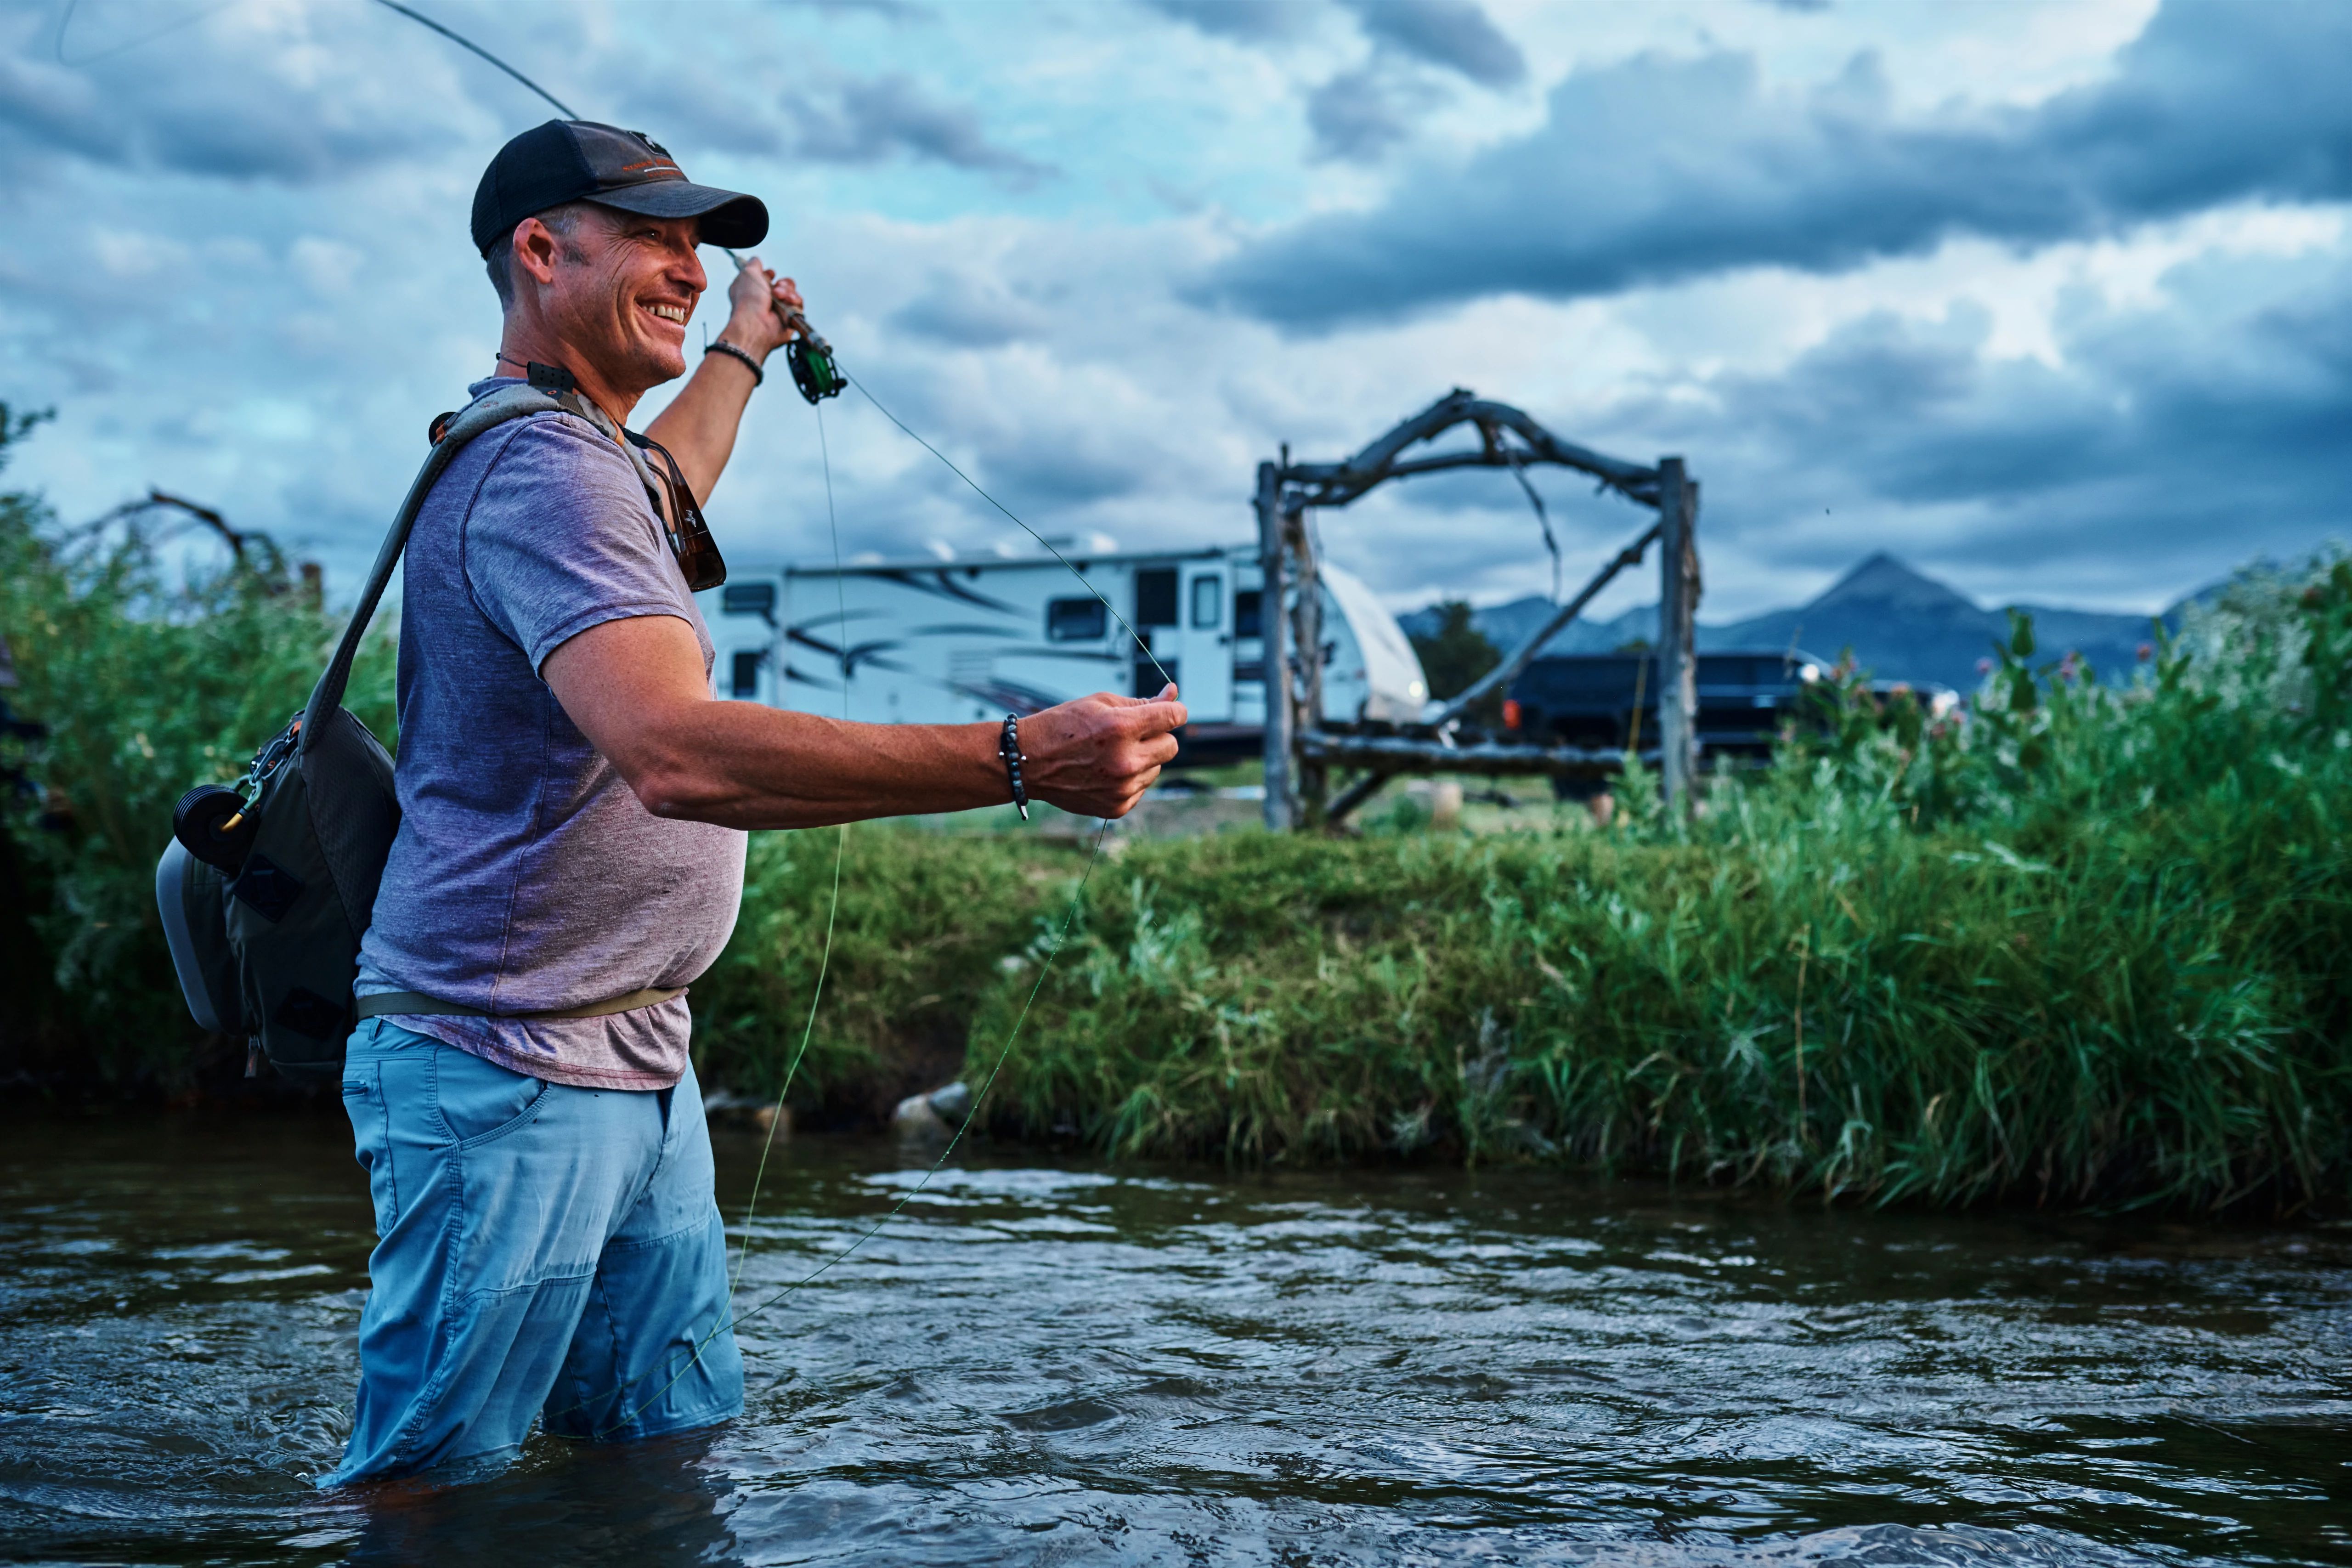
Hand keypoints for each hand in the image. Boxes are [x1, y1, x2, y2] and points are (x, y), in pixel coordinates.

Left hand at [717, 255, 804, 361]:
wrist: (755, 323)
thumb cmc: (748, 301)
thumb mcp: (747, 273)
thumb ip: (753, 264)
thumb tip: (756, 260)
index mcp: (753, 291)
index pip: (766, 280)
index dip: (769, 275)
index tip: (769, 273)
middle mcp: (765, 302)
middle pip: (783, 286)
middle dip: (783, 283)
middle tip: (776, 288)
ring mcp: (778, 311)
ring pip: (793, 294)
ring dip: (788, 292)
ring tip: (780, 296)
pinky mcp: (789, 319)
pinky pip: (799, 306)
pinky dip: (794, 302)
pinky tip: (787, 302)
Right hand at [1018, 685, 1185, 818]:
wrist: (1028, 762)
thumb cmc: (1064, 726)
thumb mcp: (1100, 703)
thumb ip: (1141, 702)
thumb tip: (1174, 694)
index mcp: (1121, 728)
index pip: (1173, 717)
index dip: (1174, 710)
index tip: (1169, 710)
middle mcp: (1125, 761)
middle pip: (1171, 746)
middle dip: (1158, 736)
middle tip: (1133, 733)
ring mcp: (1122, 788)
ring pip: (1157, 768)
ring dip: (1143, 758)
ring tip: (1111, 754)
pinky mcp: (1118, 807)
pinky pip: (1142, 788)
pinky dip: (1131, 779)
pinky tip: (1106, 771)